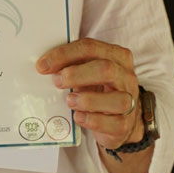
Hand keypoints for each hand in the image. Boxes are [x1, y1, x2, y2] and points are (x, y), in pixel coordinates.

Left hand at [36, 37, 141, 153]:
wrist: (118, 120)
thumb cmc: (98, 91)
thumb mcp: (87, 73)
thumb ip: (72, 66)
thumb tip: (44, 66)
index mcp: (117, 57)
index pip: (91, 48)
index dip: (65, 54)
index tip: (43, 65)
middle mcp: (126, 77)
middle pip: (106, 69)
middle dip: (76, 74)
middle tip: (57, 81)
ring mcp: (130, 101)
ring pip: (116, 99)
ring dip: (88, 100)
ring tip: (69, 101)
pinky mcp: (125, 124)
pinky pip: (113, 123)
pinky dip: (92, 120)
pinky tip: (78, 117)